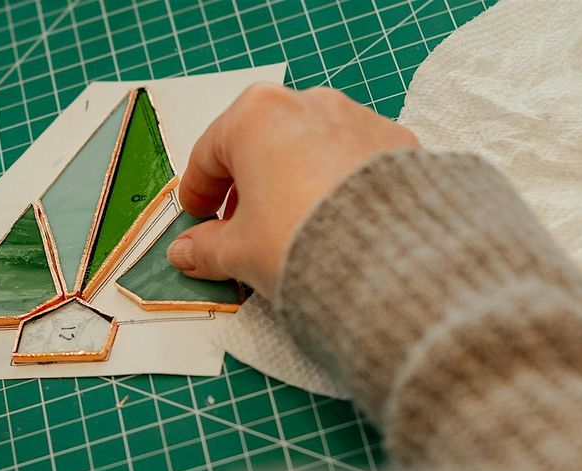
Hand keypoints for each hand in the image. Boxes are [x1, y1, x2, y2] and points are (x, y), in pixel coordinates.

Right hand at [166, 84, 419, 298]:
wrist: (388, 256)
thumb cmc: (298, 239)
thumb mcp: (237, 252)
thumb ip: (206, 248)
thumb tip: (187, 253)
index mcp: (255, 116)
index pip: (209, 153)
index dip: (197, 189)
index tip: (196, 214)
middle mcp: (305, 103)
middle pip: (259, 143)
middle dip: (244, 184)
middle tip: (236, 224)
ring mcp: (355, 117)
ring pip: (307, 146)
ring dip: (289, 179)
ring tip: (287, 223)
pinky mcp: (394, 141)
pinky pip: (349, 157)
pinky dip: (332, 181)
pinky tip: (331, 217)